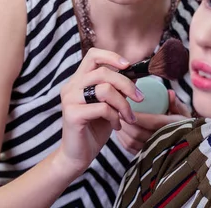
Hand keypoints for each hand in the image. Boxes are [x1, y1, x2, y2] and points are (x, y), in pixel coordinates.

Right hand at [56, 48, 143, 174]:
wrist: (78, 156)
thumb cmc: (94, 129)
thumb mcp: (110, 105)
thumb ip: (117, 89)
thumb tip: (134, 75)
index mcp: (78, 80)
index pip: (93, 55)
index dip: (112, 56)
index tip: (128, 66)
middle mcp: (71, 86)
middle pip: (103, 72)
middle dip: (126, 85)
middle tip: (140, 98)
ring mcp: (70, 99)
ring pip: (105, 89)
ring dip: (123, 104)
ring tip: (128, 118)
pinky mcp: (72, 114)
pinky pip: (102, 108)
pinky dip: (115, 117)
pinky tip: (117, 126)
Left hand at [116, 90, 191, 154]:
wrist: (187, 144)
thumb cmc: (184, 124)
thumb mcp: (183, 112)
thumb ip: (175, 103)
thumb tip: (169, 93)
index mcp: (173, 127)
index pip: (152, 122)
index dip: (138, 116)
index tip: (128, 107)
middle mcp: (163, 141)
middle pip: (138, 133)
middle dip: (126, 123)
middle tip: (118, 112)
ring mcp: (155, 151)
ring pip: (133, 142)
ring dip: (123, 131)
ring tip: (118, 120)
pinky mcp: (147, 158)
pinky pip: (132, 150)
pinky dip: (123, 140)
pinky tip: (121, 132)